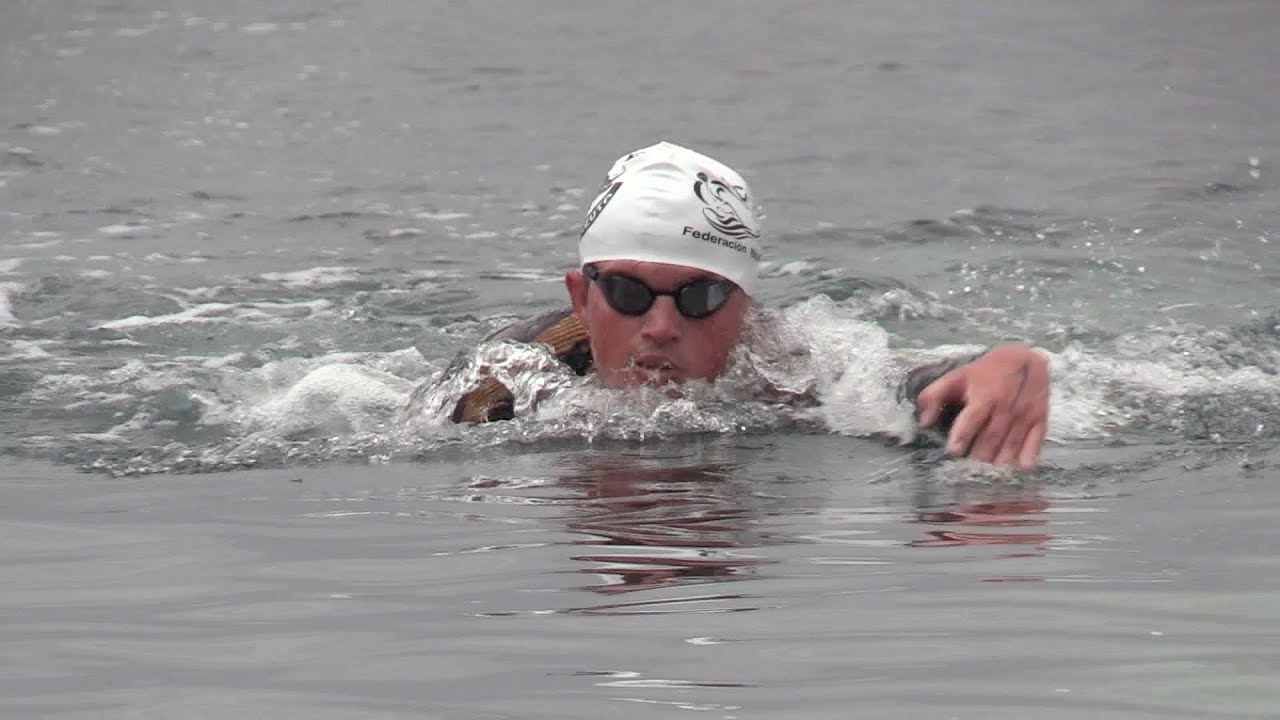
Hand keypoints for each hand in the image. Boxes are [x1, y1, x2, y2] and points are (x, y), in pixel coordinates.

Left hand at [916, 343, 1049, 468]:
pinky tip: (1020, 467)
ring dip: (1000, 460)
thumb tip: (923, 423)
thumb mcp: (956, 377)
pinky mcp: (1040, 418)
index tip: (953, 451)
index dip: (962, 435)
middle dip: (979, 455)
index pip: (972, 418)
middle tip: (968, 468)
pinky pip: (1036, 440)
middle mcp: (1006, 406)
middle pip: (991, 437)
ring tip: (988, 472)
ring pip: (1011, 443)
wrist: (1024, 358)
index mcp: (984, 395)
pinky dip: (1029, 455)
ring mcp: (1025, 413)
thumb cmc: (985, 372)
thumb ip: (934, 397)